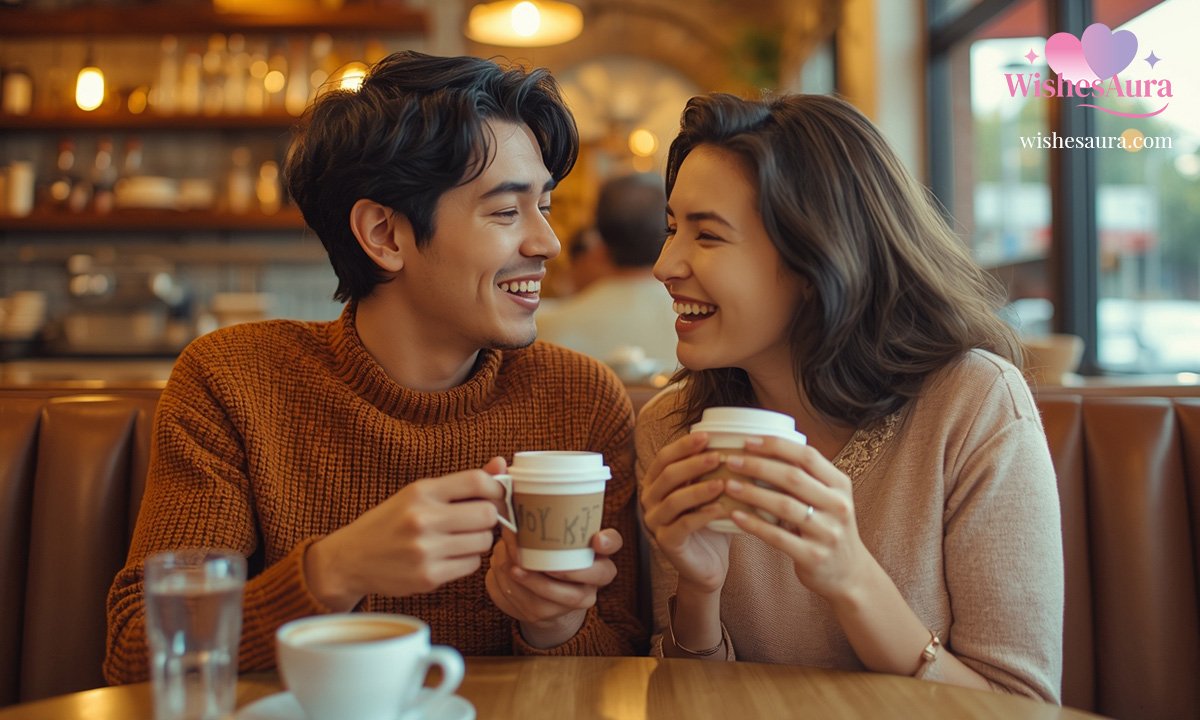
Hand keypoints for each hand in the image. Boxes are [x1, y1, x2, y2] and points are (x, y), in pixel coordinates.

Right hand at [304, 457, 507, 609]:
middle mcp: (422, 519)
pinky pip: (471, 565)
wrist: (351, 559)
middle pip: (487, 514)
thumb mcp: (418, 494)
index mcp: (420, 492)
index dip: (495, 487)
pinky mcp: (428, 577)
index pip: (476, 481)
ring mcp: (425, 550)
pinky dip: (467, 559)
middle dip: (490, 517)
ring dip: (479, 540)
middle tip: (478, 520)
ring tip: (460, 538)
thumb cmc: (390, 522)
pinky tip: (450, 555)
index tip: (496, 494)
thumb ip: (460, 483)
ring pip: (483, 542)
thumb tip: (501, 464)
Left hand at [485, 528, 621, 647]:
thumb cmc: (542, 551)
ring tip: (514, 568)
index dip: (608, 541)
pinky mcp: (552, 615)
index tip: (596, 539)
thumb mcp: (546, 535)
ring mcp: (576, 599)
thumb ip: (536, 520)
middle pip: (596, 575)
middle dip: (568, 570)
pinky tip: (506, 578)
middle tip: (544, 563)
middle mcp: (594, 577)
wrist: (537, 593)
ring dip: (537, 582)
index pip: (614, 542)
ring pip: (564, 597)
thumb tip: (508, 504)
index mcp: (598, 550)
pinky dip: (519, 591)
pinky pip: (538, 607)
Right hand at [640, 432, 730, 594]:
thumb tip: (735, 439)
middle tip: (718, 457)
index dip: (683, 445)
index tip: (707, 436)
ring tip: (723, 483)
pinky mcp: (666, 542)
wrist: (709, 563)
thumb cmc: (711, 522)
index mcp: (656, 482)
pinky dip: (703, 515)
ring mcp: (655, 522)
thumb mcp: (709, 492)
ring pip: (674, 501)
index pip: (664, 458)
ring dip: (699, 489)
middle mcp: (650, 500)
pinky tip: (721, 509)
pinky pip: (683, 525)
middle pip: (668, 476)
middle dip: (693, 464)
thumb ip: (712, 470)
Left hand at [723, 437, 872, 601]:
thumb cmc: (828, 528)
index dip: (776, 446)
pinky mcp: (813, 556)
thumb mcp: (828, 499)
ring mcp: (828, 532)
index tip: (748, 441)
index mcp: (840, 485)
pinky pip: (778, 537)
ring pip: (784, 506)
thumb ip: (805, 478)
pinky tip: (734, 516)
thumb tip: (764, 449)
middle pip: (793, 478)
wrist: (849, 574)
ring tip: (728, 486)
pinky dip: (754, 524)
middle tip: (731, 461)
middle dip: (758, 466)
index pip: (808, 456)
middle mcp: (838, 506)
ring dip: (752, 493)